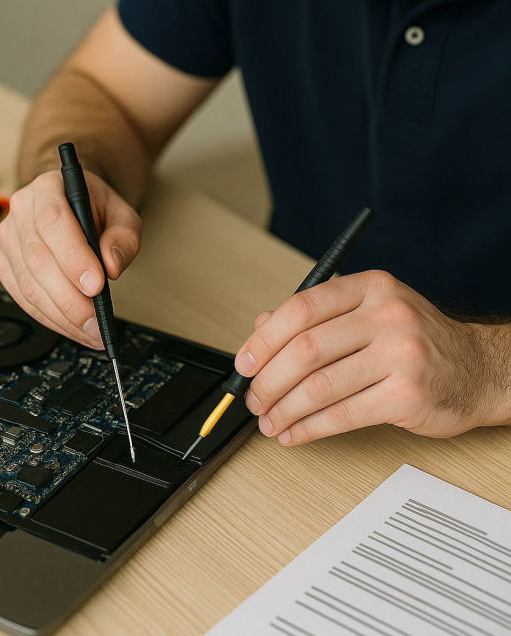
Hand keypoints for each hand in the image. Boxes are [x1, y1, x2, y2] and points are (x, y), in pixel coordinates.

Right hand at [0, 170, 141, 347]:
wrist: (76, 205)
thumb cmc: (96, 208)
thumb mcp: (122, 214)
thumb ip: (123, 237)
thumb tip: (111, 265)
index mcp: (48, 187)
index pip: (52, 222)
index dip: (72, 257)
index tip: (95, 285)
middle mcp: (21, 210)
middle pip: (37, 259)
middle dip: (69, 297)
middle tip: (96, 321)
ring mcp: (9, 239)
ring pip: (28, 284)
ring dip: (61, 314)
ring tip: (91, 331)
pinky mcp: (6, 264)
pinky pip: (23, 298)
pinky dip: (50, 318)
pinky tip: (73, 327)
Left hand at [235, 270, 504, 445]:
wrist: (477, 370)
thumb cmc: (416, 340)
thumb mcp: (370, 312)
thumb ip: (317, 317)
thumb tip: (260, 329)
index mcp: (371, 287)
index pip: (302, 307)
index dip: (265, 339)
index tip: (245, 363)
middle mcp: (387, 315)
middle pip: (306, 349)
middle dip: (269, 379)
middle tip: (253, 398)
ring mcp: (400, 355)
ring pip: (321, 386)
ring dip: (284, 409)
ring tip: (269, 421)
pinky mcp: (407, 395)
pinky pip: (343, 415)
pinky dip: (309, 428)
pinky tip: (294, 434)